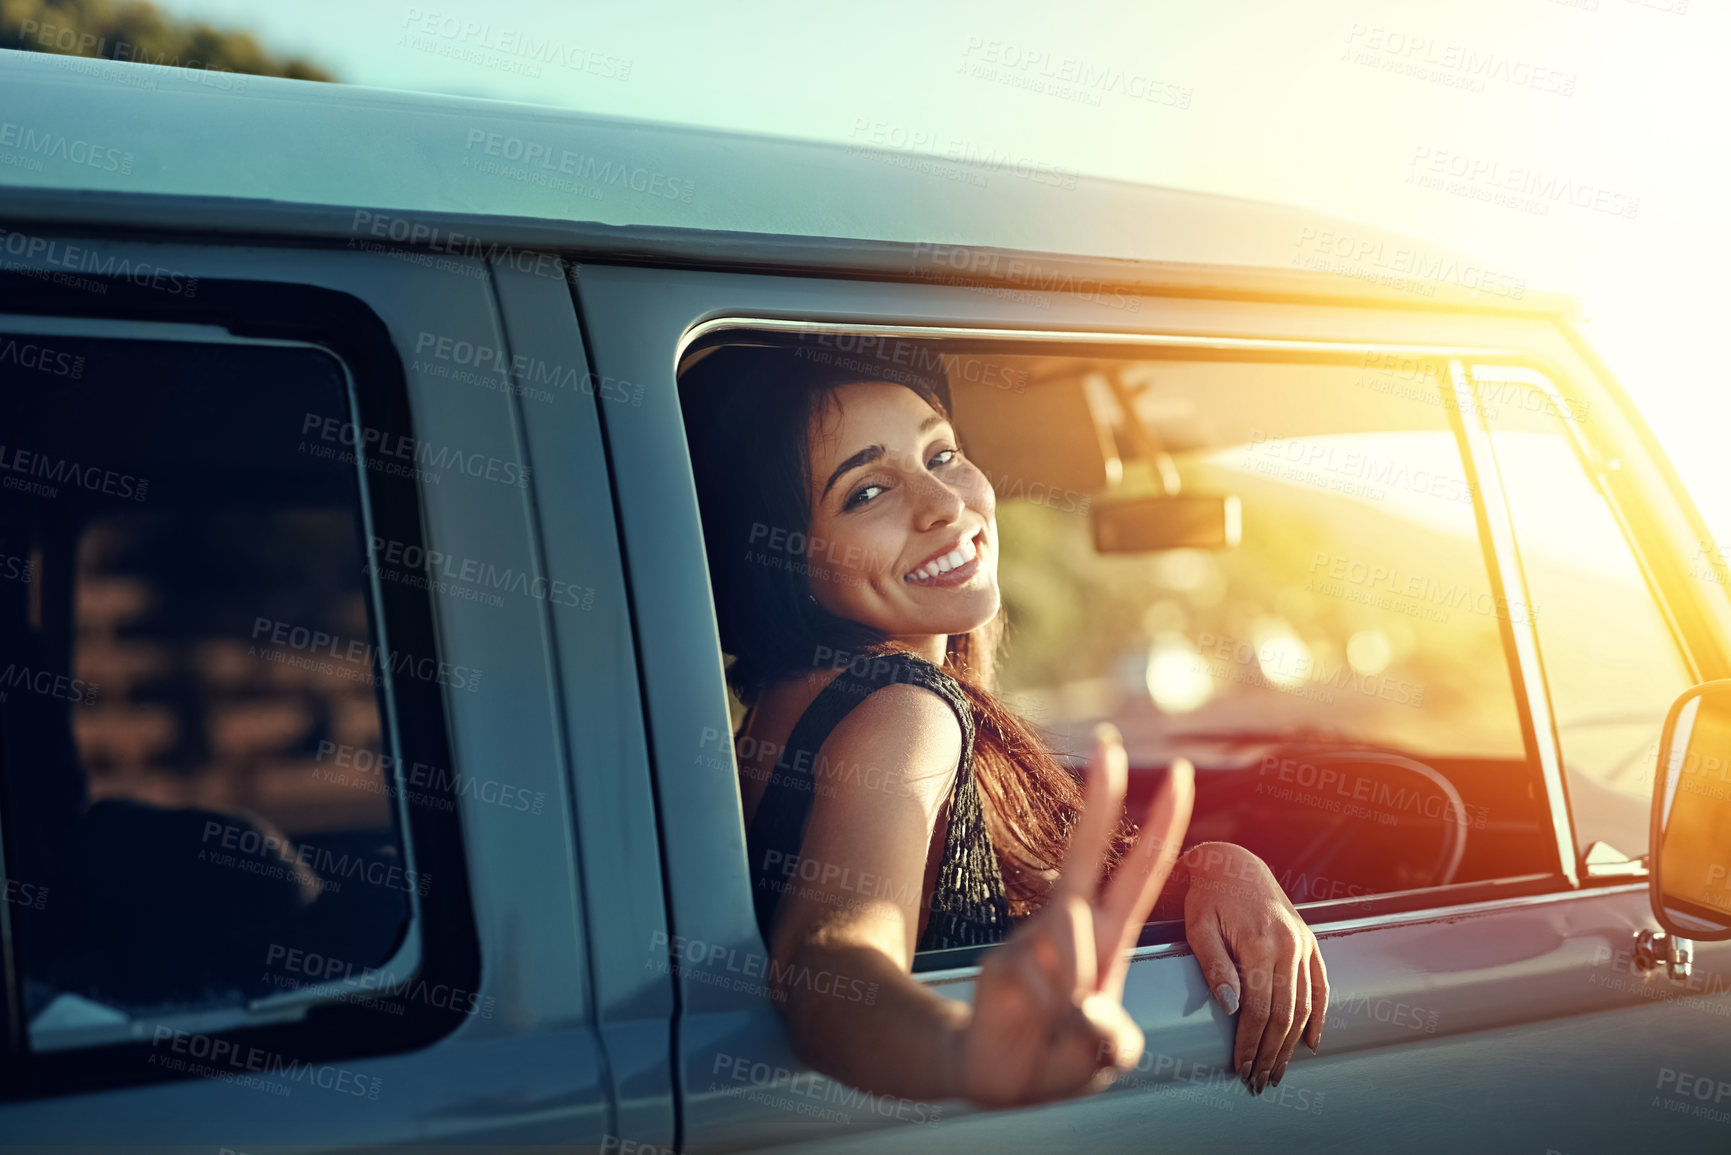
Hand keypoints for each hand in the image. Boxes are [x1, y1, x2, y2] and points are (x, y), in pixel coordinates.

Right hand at [953, 725, 1193, 1108]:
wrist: (995, 1075)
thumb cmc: (1058, 1056)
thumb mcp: (1108, 1052)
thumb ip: (1112, 1035)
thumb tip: (1084, 1002)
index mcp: (1108, 936)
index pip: (1143, 871)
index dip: (1163, 825)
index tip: (1182, 776)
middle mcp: (1071, 927)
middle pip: (1088, 850)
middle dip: (1101, 796)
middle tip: (1110, 741)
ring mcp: (1035, 939)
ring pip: (1072, 945)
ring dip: (1072, 1005)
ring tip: (1053, 1033)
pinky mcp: (1003, 959)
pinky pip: (1042, 987)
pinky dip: (1045, 1024)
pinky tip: (1029, 1030)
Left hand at [1181, 843, 1327, 1094]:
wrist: (1233, 862)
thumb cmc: (1207, 896)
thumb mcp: (1198, 925)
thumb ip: (1215, 966)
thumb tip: (1232, 1007)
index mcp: (1258, 942)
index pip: (1258, 1008)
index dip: (1250, 1044)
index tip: (1241, 1070)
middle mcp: (1287, 944)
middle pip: (1284, 1014)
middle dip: (1271, 1053)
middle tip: (1259, 1083)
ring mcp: (1303, 943)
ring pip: (1304, 1005)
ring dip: (1292, 1044)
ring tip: (1278, 1072)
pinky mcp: (1310, 941)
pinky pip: (1321, 984)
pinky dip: (1319, 1016)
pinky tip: (1311, 1043)